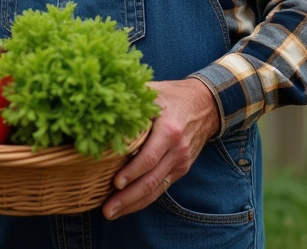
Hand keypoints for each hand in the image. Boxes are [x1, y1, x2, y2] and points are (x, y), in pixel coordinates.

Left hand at [101, 78, 219, 220]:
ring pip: (156, 189)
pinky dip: (144, 199)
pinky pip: (161, 187)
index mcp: (169, 130)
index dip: (132, 172)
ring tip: (112, 213)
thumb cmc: (172, 96)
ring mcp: (180, 162)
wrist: (205, 104)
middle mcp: (176, 150)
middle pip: (151, 180)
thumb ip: (130, 100)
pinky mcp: (181, 169)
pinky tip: (127, 206)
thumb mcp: (153, 92)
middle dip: (127, 197)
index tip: (114, 184)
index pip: (149, 157)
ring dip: (133, 204)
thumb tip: (101, 104)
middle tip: (106, 210)